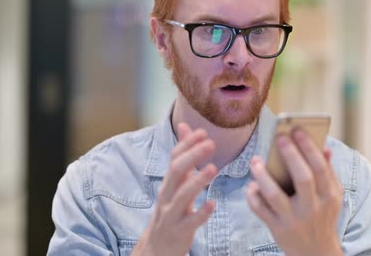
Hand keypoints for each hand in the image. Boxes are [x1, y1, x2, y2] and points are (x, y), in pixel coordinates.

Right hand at [132, 123, 216, 255]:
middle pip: (176, 171)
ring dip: (197, 180)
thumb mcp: (176, 183)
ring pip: (182, 195)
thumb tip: (186, 126)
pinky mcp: (179, 231)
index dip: (187, 144)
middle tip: (211, 144)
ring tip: (213, 168)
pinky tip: (212, 204)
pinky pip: (190, 222)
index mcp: (169, 182)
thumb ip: (183, 157)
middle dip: (192, 156)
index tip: (203, 132)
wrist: (157, 247)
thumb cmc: (172, 210)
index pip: (174, 158)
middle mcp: (167, 195)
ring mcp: (171, 214)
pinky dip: (201, 213)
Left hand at [246, 129, 343, 255]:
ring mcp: (294, 220)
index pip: (320, 168)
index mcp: (329, 196)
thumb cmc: (323, 216)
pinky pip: (260, 210)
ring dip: (263, 175)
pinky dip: (253, 196)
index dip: (308, 148)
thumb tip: (324, 147)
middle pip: (302, 178)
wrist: (316, 253)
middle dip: (291, 156)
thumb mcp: (332, 196)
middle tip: (279, 138)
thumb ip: (328, 172)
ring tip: (256, 161)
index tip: (297, 131)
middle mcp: (312, 208)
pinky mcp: (277, 229)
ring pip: (275, 195)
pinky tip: (251, 185)